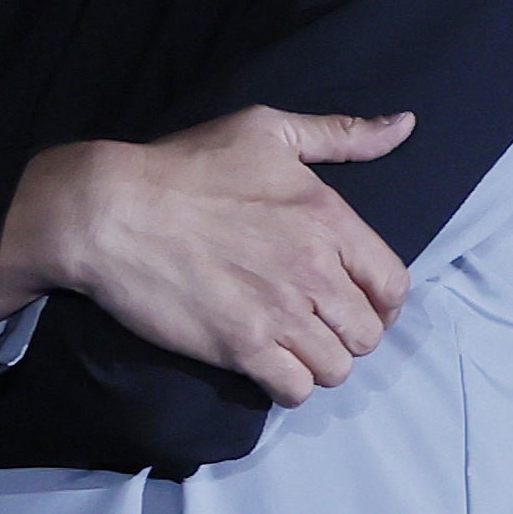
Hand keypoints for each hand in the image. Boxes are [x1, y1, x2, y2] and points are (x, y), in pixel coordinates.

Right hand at [0, 106, 418, 405]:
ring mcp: (279, 314)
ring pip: (336, 368)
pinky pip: (294, 388)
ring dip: (318, 363)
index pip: (392, 285)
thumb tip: (404, 125)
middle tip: (316, 326)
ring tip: (292, 348)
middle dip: (346, 334)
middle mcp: (315, 272)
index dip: (382, 302)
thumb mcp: (264, 130)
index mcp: (329, 220)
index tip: (357, 303)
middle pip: (367, 333)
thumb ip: (340, 133)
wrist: (108, 211)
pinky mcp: (240, 346)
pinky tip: (270, 367)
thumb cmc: (183, 167)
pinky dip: (288, 385)